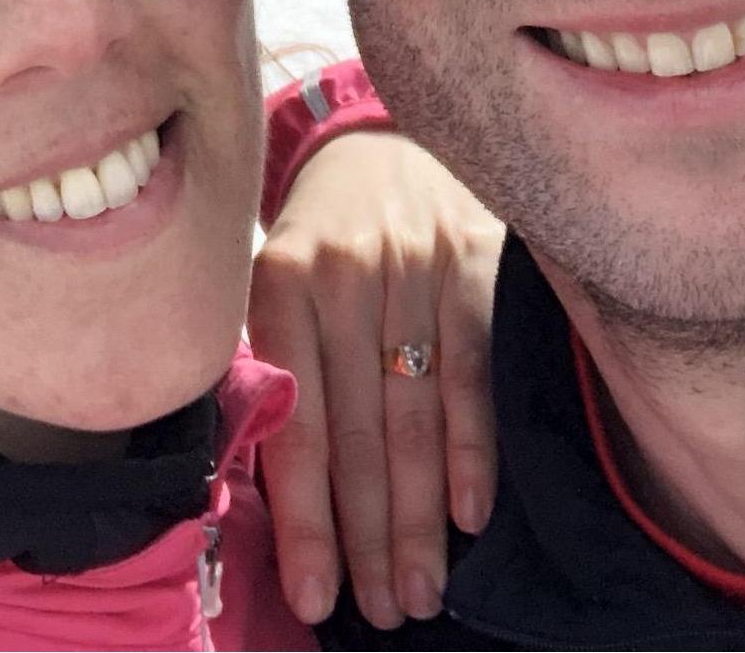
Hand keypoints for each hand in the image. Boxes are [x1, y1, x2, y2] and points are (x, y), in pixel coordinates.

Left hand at [249, 131, 503, 629]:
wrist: (379, 139)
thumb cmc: (322, 238)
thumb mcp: (278, 281)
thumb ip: (279, 368)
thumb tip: (270, 492)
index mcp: (284, 280)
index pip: (297, 422)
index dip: (307, 518)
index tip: (316, 596)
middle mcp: (347, 272)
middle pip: (360, 431)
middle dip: (370, 536)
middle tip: (384, 612)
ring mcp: (415, 262)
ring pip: (416, 414)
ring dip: (421, 515)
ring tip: (420, 590)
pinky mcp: (474, 256)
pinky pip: (474, 368)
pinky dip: (473, 446)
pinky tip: (470, 514)